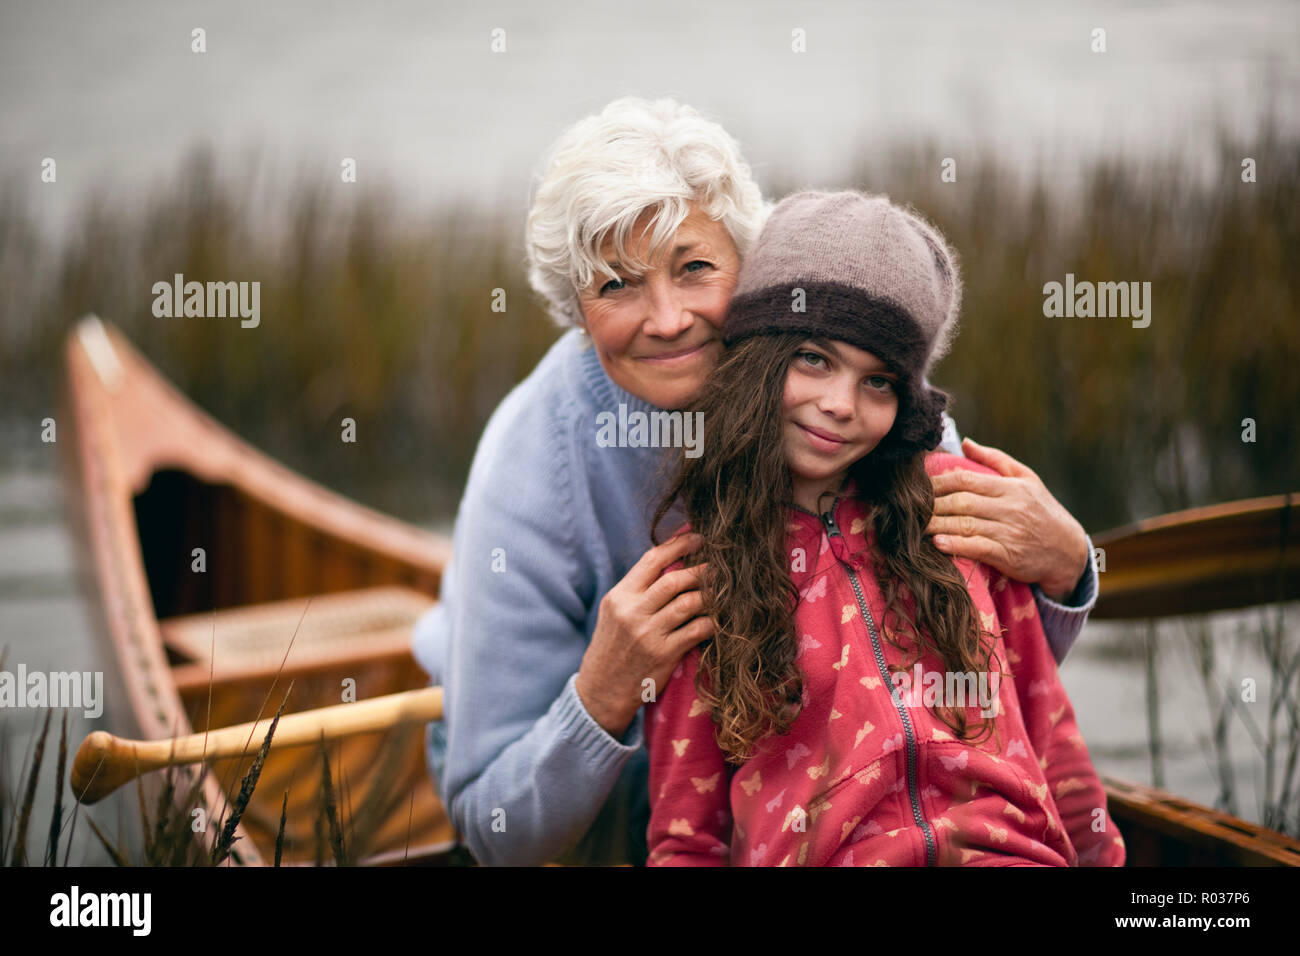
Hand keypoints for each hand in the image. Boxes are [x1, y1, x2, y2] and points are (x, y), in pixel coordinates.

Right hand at [575, 532, 714, 738]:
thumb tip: (675, 561)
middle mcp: (633, 612)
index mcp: (620, 596)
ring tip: (725, 589)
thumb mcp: (615, 612)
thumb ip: (639, 589)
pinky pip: (697, 630)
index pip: (652, 559)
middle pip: (675, 580)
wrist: (602, 690)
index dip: (679, 544)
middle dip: (702, 569)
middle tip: (721, 565)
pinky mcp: (664, 654)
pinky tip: (721, 617)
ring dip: (711, 594)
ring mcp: (649, 634)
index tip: (699, 537)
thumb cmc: (613, 646)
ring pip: (690, 603)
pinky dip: (713, 621)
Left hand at [927, 437, 1088, 601]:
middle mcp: (1009, 508)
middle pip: (961, 502)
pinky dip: (956, 545)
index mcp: (1010, 487)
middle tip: (908, 507)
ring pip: (965, 525)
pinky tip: (938, 543)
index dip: (938, 482)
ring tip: (914, 525)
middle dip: (932, 504)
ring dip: (937, 525)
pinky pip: (977, 548)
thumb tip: (964, 442)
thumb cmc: (1043, 511)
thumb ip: (995, 459)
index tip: (917, 486)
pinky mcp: (1009, 555)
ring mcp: (1009, 532)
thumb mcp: (1027, 479)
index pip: (966, 480)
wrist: (1069, 552)